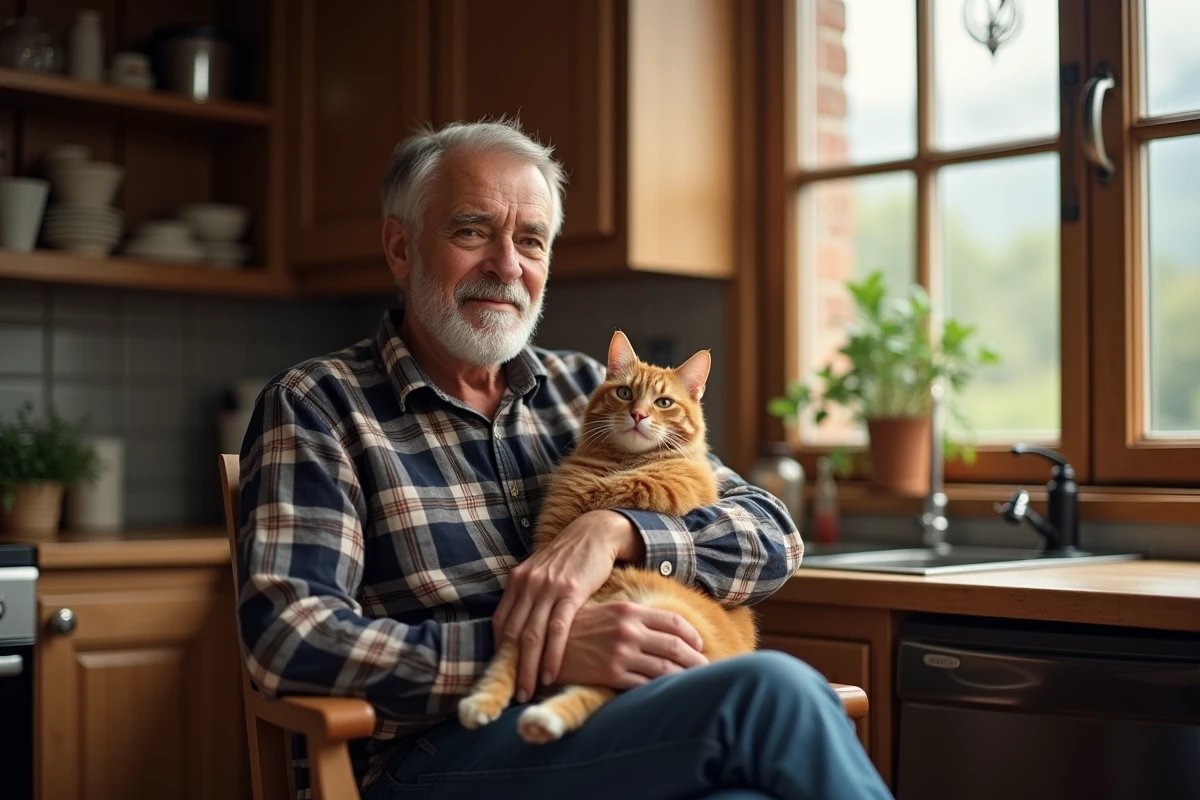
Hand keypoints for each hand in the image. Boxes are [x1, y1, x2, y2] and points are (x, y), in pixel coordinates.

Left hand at [493, 510, 642, 702]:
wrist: (595, 532)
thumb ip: (530, 596)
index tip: (501, 675)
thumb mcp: (542, 573)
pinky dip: (553, 654)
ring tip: (528, 691)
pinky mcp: (570, 592)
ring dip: (528, 667)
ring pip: (532, 635)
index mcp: (517, 581)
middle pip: (512, 634)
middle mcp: (528, 584)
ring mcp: (548, 588)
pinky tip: (552, 673)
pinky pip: (558, 629)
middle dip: (510, 667)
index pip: (499, 623)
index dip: (499, 652)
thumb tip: (522, 627)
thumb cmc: (570, 558)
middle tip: (510, 694)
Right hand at [556, 601, 707, 688]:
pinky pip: (645, 684)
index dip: (692, 634)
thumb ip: (635, 618)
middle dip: (696, 659)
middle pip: (676, 645)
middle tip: (705, 667)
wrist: (545, 643)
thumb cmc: (579, 627)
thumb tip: (665, 629)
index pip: (673, 621)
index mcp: (630, 610)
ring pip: (665, 667)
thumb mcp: (609, 612)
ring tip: (694, 682)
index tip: (698, 644)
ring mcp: (621, 652)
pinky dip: (661, 689)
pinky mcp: (611, 674)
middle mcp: (629, 629)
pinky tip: (669, 693)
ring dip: (684, 676)